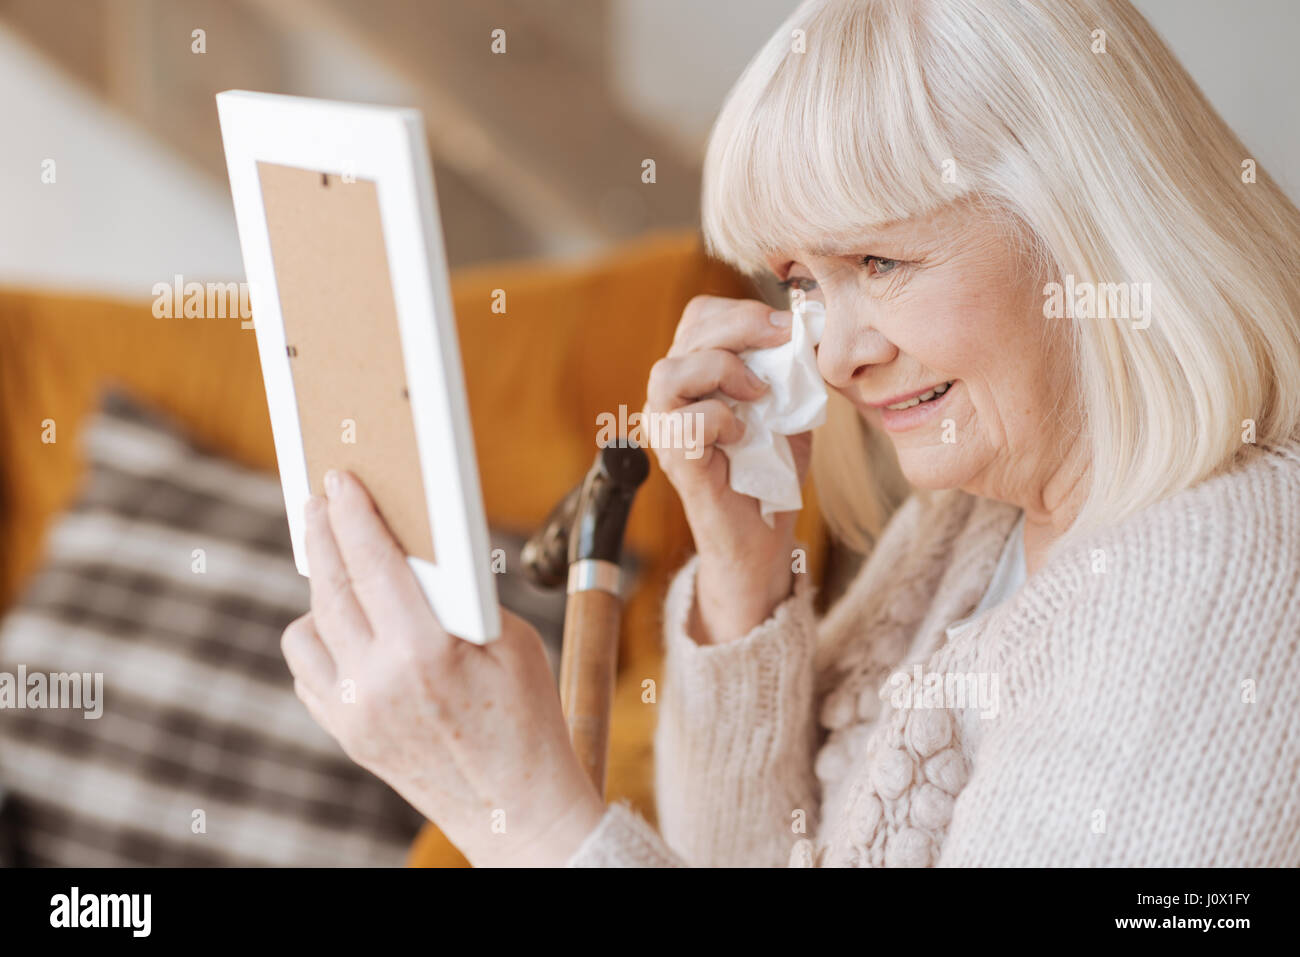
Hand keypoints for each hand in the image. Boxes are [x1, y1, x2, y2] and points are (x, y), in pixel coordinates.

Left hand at [280, 469, 604, 866]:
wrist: (517, 809)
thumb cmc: (528, 716)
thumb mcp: (512, 641)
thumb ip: (459, 597)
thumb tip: (415, 553)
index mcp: (424, 652)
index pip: (373, 563)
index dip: (352, 514)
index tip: (338, 481)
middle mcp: (376, 684)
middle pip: (330, 589)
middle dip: (323, 536)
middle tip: (319, 502)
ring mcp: (353, 715)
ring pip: (305, 631)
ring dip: (322, 594)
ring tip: (342, 571)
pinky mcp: (345, 736)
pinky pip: (308, 673)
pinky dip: (323, 642)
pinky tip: (348, 631)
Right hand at [645, 295, 810, 642]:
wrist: (763, 534)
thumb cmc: (771, 469)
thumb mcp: (786, 405)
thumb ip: (786, 368)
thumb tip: (802, 330)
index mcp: (695, 374)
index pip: (700, 316)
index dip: (742, 311)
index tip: (786, 327)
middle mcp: (670, 396)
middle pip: (689, 333)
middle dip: (743, 327)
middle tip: (784, 340)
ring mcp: (665, 428)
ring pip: (671, 373)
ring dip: (724, 371)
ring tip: (759, 394)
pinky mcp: (674, 460)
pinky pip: (687, 422)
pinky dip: (723, 420)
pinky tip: (744, 437)